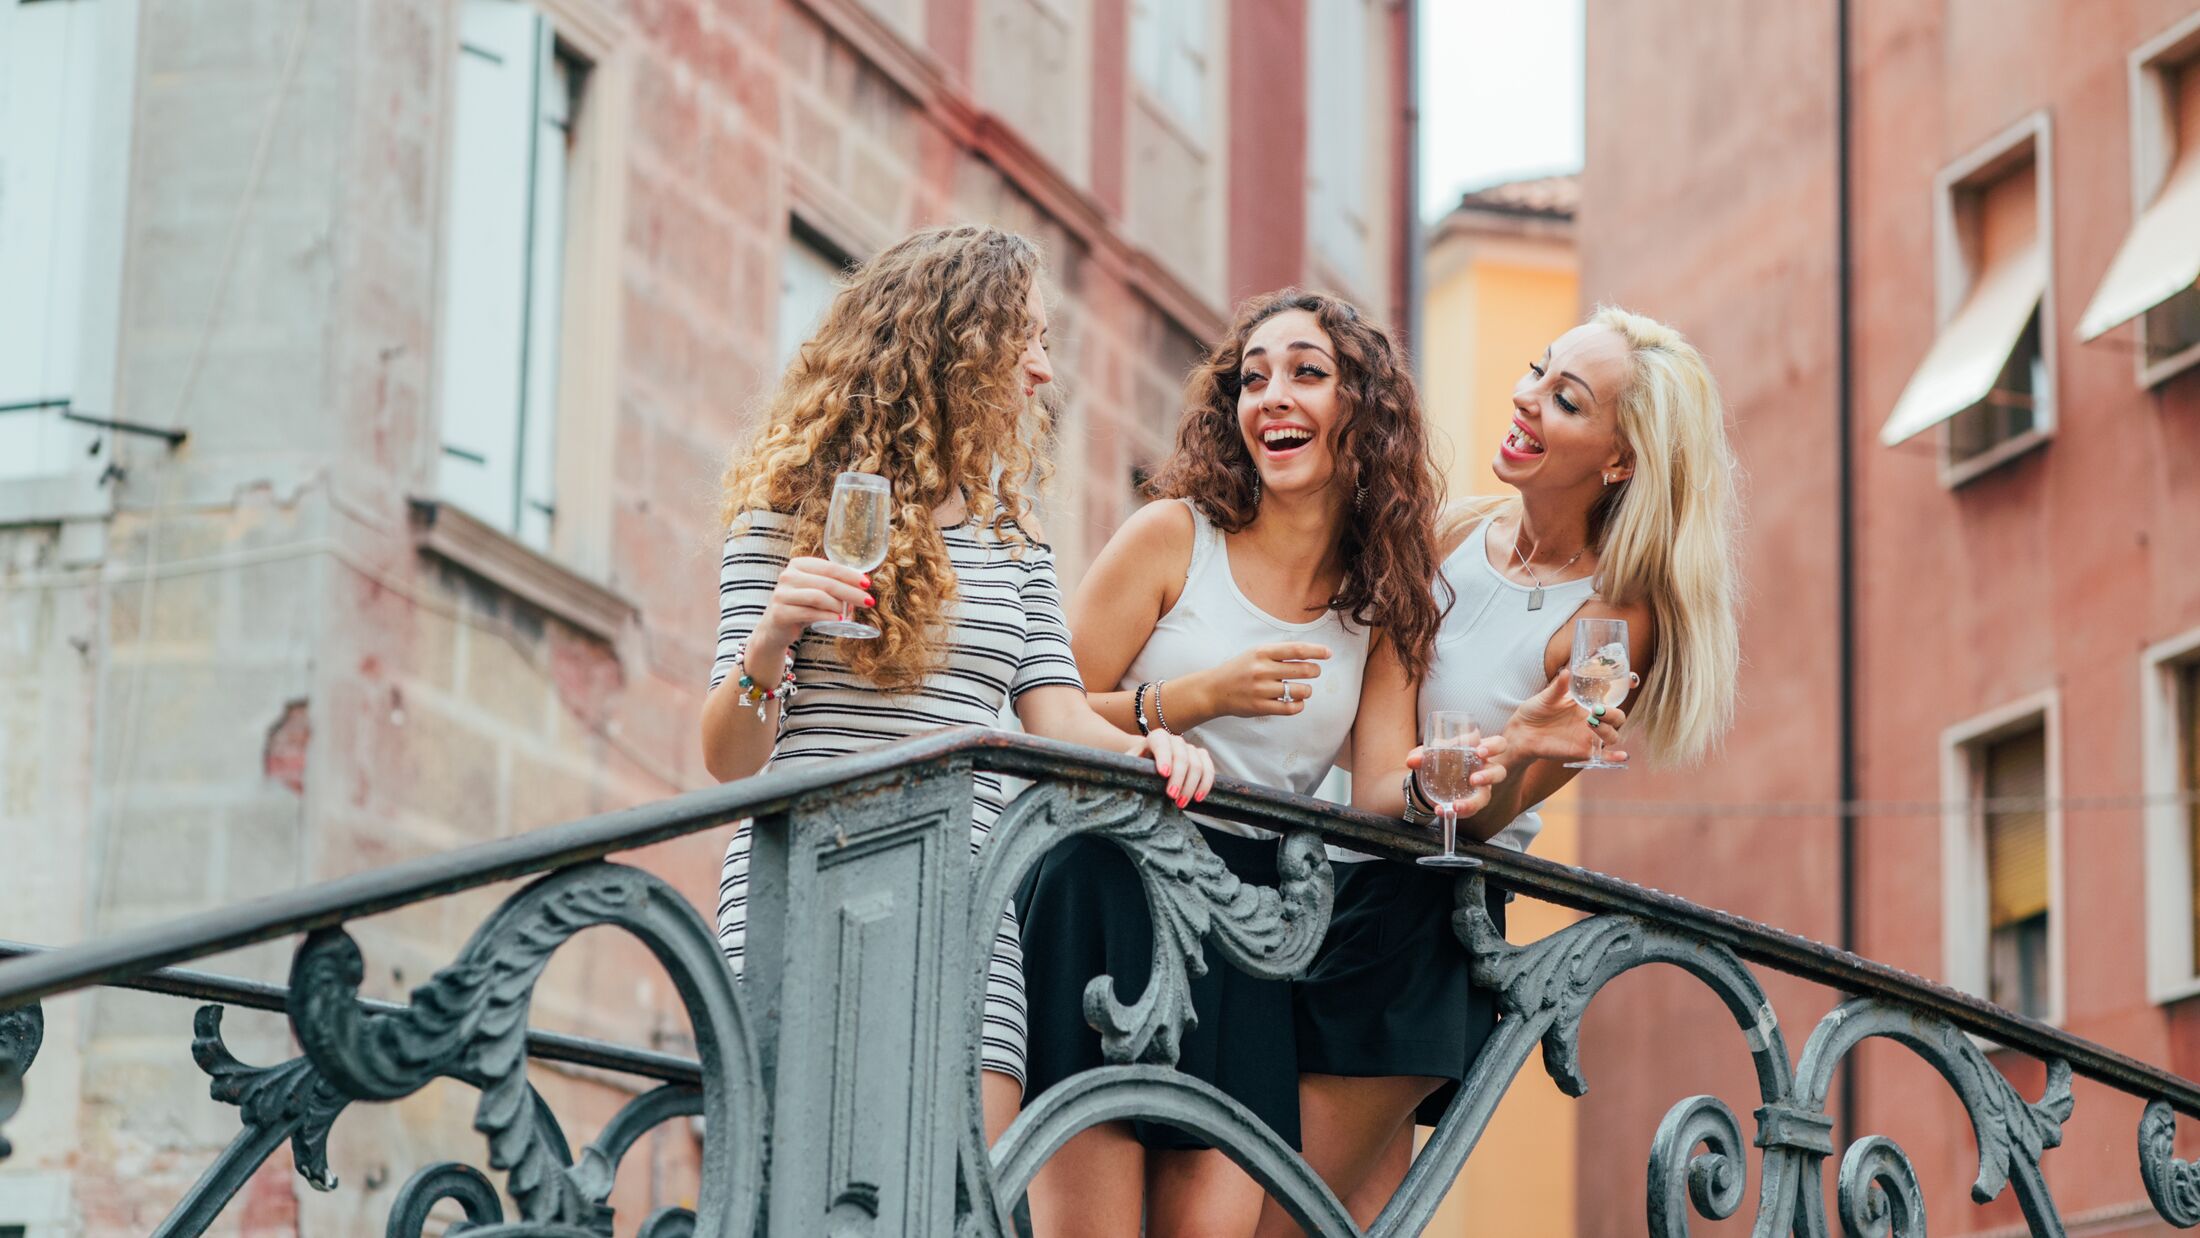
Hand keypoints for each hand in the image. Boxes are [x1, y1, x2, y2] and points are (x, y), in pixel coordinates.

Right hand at [754, 556, 873, 651]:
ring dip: (839, 605)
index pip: (830, 567)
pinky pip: (809, 613)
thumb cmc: (801, 607)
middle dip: (851, 592)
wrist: (775, 629)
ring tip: (851, 613)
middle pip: (827, 582)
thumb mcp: (816, 591)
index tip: (868, 584)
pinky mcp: (780, 612)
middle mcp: (788, 576)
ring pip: (818, 596)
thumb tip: (863, 585)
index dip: (850, 575)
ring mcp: (782, 594)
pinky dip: (827, 617)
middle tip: (869, 601)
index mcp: (799, 565)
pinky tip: (839, 621)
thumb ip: (833, 585)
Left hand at [1127, 729, 1215, 809]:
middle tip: (1172, 797)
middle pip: (1182, 757)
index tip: (1163, 774)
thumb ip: (1126, 770)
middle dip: (1179, 778)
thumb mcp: (1129, 766)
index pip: (1161, 744)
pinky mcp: (1202, 757)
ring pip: (1197, 764)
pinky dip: (1205, 784)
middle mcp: (1175, 740)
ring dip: (1191, 785)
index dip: (1164, 758)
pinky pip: (1209, 769)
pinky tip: (1198, 798)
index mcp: (1157, 737)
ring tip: (1181, 803)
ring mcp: (1190, 748)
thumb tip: (1122, 784)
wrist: (1149, 762)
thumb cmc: (1137, 766)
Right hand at [1180, 642, 1332, 719]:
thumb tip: (1310, 653)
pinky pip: (1290, 708)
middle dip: (1315, 671)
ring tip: (1303, 689)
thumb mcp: (1255, 653)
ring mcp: (1261, 689)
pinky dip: (1299, 705)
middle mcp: (1262, 669)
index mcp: (1262, 652)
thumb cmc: (1240, 669)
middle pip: (1302, 670)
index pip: (1297, 650)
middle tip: (1315, 672)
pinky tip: (1297, 702)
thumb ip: (1279, 653)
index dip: (1316, 651)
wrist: (1214, 690)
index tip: (1328, 654)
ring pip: (1299, 690)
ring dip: (1307, 690)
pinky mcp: (1260, 707)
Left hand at [1404, 734, 1510, 815]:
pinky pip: (1470, 810)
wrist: (1428, 781)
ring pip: (1486, 795)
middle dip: (1489, 775)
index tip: (1478, 749)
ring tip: (1456, 805)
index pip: (1495, 745)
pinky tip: (1443, 810)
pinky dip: (1456, 811)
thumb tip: (1412, 760)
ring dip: (1472, 802)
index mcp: (1479, 750)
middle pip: (1499, 771)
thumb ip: (1420, 755)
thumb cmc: (1437, 759)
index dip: (1491, 747)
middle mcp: (1484, 769)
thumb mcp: (1429, 754)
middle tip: (1474, 779)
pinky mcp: (1472, 803)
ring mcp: (1480, 788)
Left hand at [1505, 673, 1629, 764]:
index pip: (1614, 694)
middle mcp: (1593, 718)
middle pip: (1618, 717)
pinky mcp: (1585, 751)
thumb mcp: (1546, 696)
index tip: (1632, 679)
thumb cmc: (1535, 711)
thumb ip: (1559, 687)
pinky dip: (1615, 757)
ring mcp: (1591, 736)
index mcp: (1587, 701)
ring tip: (1590, 723)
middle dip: (1613, 713)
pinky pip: (1604, 756)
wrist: (1522, 733)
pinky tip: (1622, 756)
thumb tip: (1566, 672)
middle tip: (1596, 709)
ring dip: (1607, 730)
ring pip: (1613, 735)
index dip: (1626, 686)